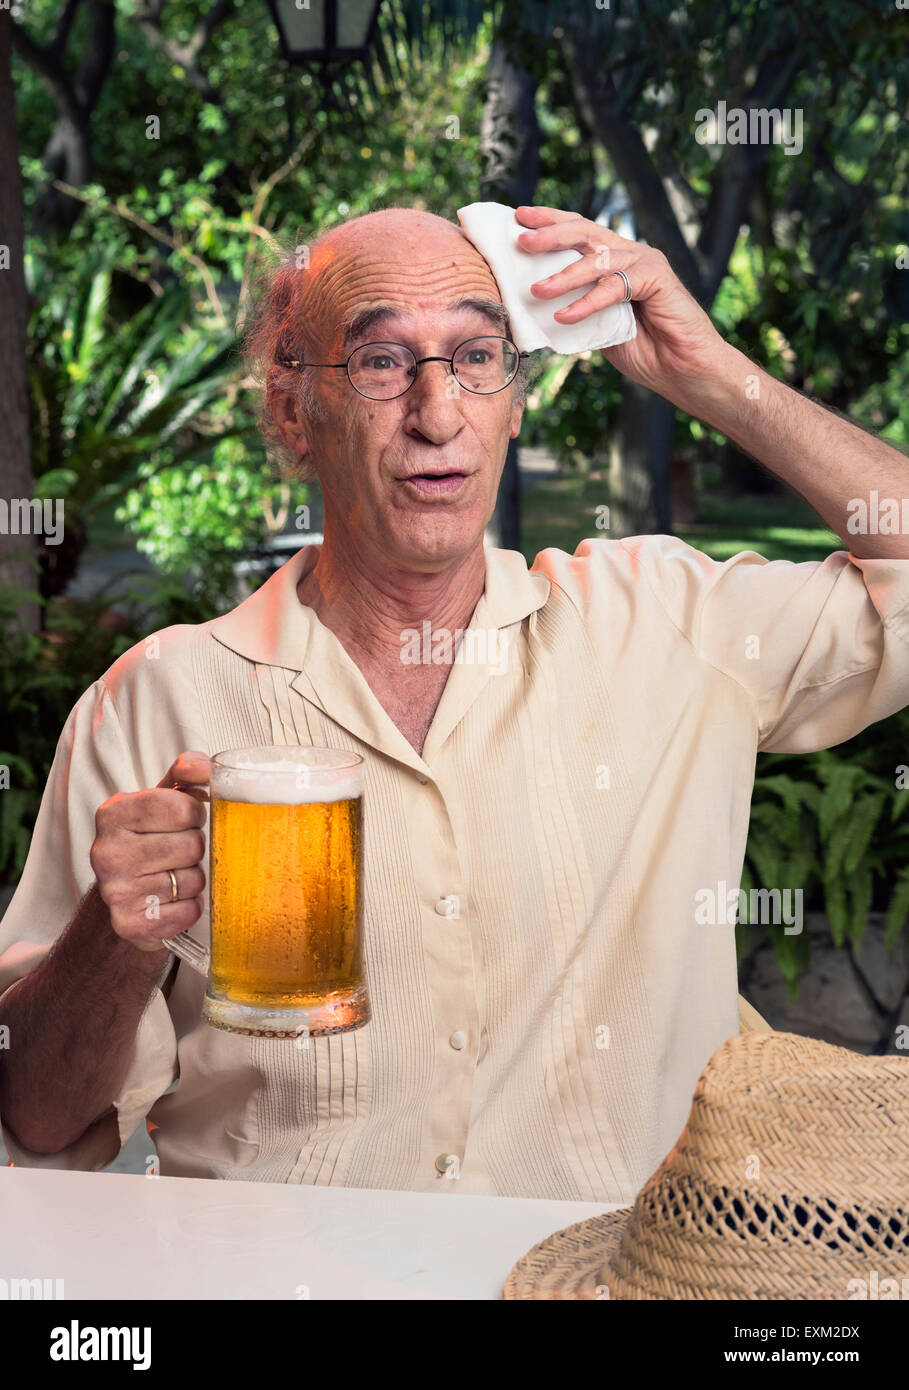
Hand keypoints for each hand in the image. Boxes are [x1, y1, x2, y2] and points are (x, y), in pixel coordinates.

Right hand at [89, 751, 210, 952]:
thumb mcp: (164, 798)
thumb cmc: (152, 837)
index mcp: (113, 813)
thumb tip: (203, 768)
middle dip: (195, 848)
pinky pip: (189, 912)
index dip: (195, 815)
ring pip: (193, 880)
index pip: (184, 809)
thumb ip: (186, 773)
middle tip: (178, 852)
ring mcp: (114, 891)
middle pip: (192, 845)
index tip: (185, 821)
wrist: (126, 895)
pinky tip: (171, 900)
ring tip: (172, 875)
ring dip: (193, 878)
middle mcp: (106, 852)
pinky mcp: (129, 924)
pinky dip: (190, 907)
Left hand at [514, 205, 727, 404]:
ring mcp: (645, 262)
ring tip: (537, 289)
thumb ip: (576, 309)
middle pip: (584, 232)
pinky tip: (564, 317)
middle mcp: (629, 254)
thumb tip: (535, 304)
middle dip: (550, 234)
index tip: (518, 219)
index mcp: (614, 260)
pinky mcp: (658, 278)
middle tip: (521, 240)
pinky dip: (587, 303)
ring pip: (597, 258)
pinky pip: (614, 286)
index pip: (578, 232)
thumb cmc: (644, 350)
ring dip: (563, 274)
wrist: (682, 370)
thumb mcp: (598, 327)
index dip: (549, 222)